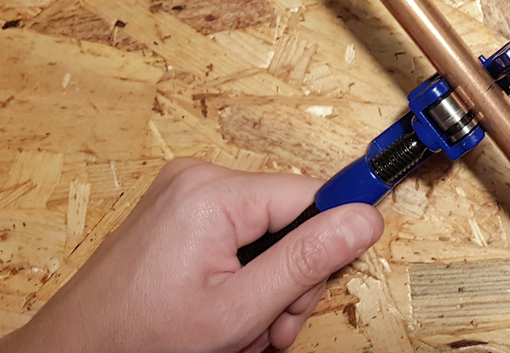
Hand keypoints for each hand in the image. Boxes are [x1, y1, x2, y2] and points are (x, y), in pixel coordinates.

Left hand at [0, 158, 383, 352]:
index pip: (311, 195)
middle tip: (272, 324)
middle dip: (290, 279)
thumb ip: (307, 260)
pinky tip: (227, 310)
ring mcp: (186, 193)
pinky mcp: (181, 211)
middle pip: (291, 217)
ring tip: (243, 328)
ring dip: (268, 286)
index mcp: (214, 193)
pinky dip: (243, 275)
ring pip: (269, 232)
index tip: (340, 268)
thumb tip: (364, 218)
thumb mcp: (240, 308)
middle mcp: (199, 179)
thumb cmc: (138, 337)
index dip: (329, 240)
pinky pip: (240, 234)